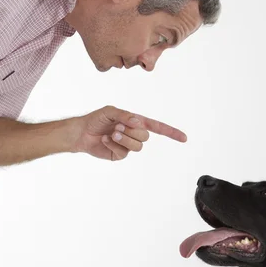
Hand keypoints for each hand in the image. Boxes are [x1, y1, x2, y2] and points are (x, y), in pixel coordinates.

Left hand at [69, 105, 186, 160]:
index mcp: (136, 122)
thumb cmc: (96, 119)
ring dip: (124, 139)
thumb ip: (125, 115)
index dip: (171, 133)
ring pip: (137, 147)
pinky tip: (105, 140)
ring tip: (112, 133)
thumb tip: (137, 121)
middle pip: (145, 137)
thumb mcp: (111, 111)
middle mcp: (134, 134)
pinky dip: (113, 144)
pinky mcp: (119, 155)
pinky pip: (123, 153)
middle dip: (132, 131)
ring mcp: (127, 146)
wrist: (82, 132)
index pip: (158, 127)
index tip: (184, 138)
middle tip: (117, 127)